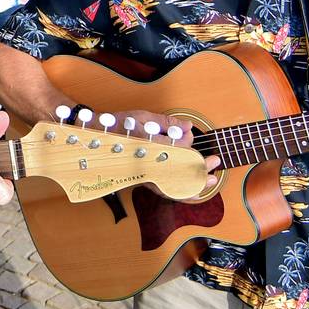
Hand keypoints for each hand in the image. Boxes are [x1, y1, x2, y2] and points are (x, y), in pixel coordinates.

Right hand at [87, 109, 218, 199]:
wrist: (94, 139)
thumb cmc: (117, 125)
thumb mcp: (141, 117)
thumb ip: (166, 122)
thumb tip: (188, 126)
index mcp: (146, 145)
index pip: (177, 149)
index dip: (189, 144)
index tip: (193, 137)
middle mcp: (146, 163)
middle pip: (179, 170)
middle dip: (199, 167)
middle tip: (214, 162)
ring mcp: (144, 174)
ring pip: (173, 185)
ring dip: (193, 183)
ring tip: (208, 181)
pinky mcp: (143, 179)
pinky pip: (164, 191)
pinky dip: (179, 192)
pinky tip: (191, 191)